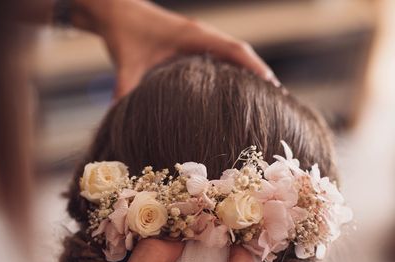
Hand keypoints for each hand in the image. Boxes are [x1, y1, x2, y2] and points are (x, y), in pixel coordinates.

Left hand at [72, 0, 278, 97]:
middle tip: (278, 100)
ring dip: (249, 71)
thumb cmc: (122, 34)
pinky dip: (233, 69)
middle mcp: (201, 35)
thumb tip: (121, 116)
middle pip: (241, 53)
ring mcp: (198, 38)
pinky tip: (237, 89)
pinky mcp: (191, 43)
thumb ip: (125, 90)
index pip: (234, 50)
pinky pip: (220, 55)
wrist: (116, 11)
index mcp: (193, 35)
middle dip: (260, 74)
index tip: (273, 86)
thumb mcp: (125, 63)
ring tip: (265, 98)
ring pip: (232, 54)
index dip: (254, 68)